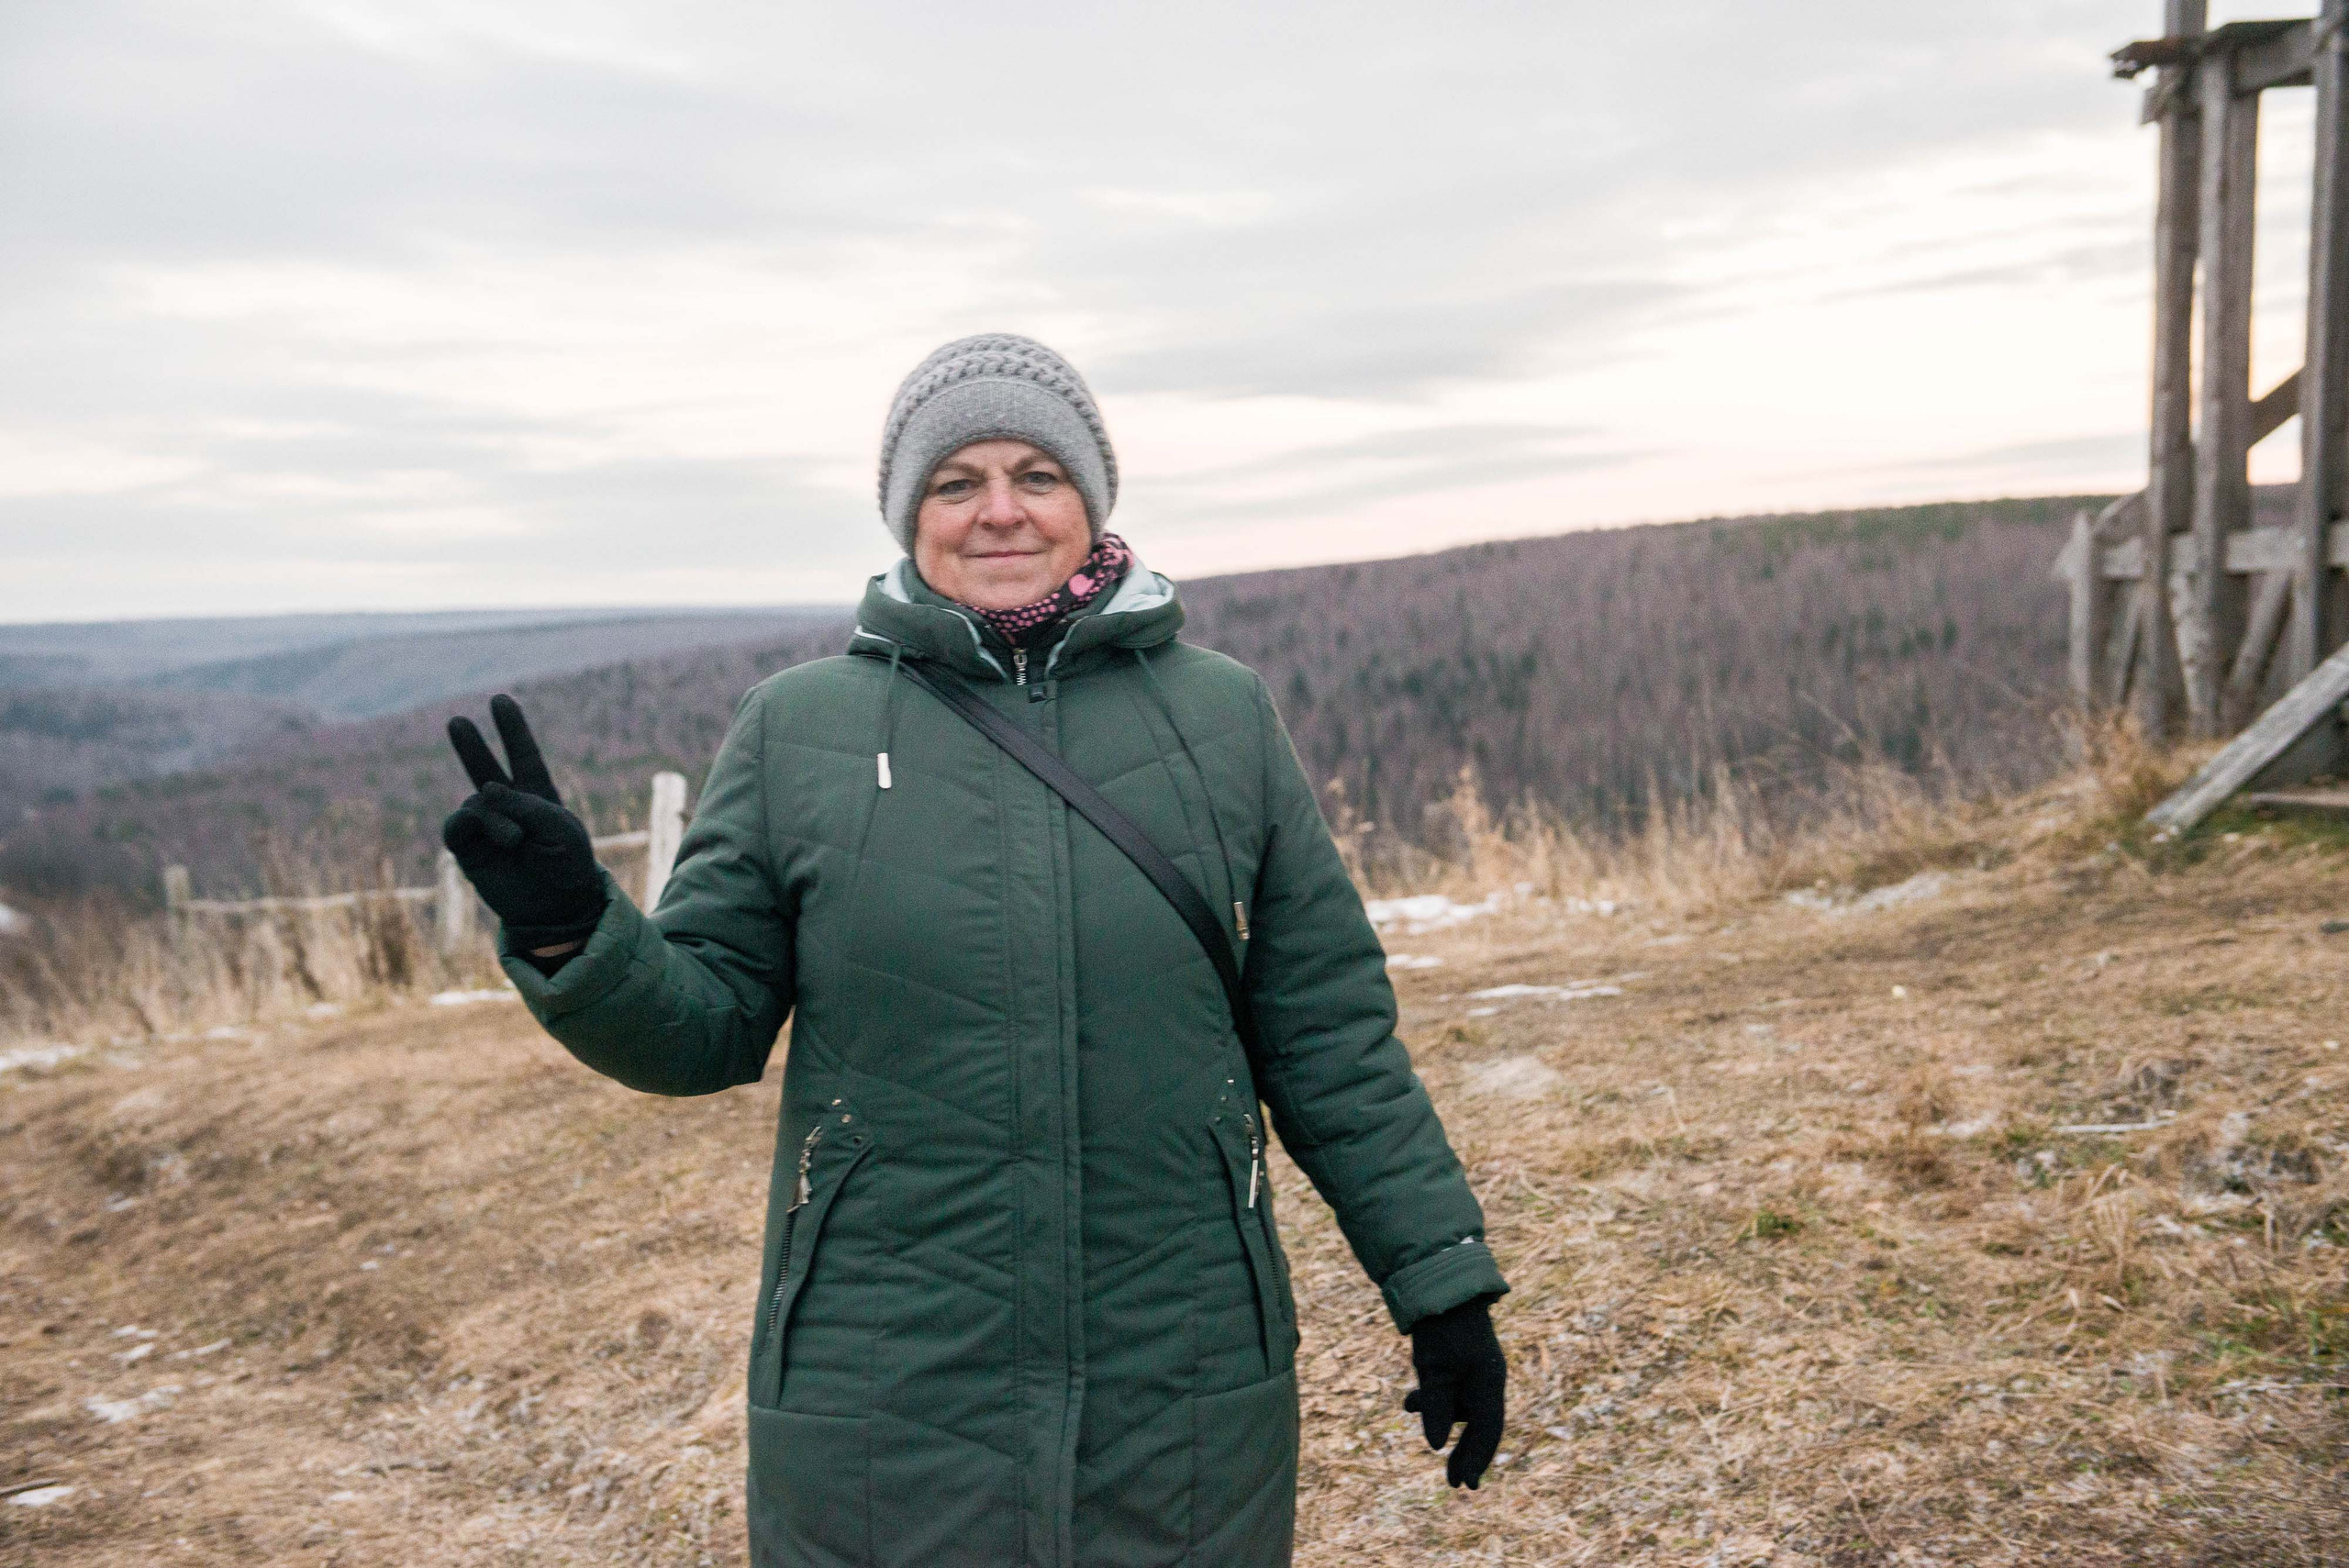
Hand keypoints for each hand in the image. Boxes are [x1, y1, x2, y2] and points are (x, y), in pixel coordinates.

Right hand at [442, 694, 607, 946]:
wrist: (558, 908)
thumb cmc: (568, 865)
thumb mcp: (559, 828)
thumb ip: (523, 804)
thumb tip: (483, 790)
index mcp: (537, 796)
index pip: (523, 755)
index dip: (512, 729)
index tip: (500, 700)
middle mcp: (509, 807)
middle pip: (485, 768)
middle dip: (471, 746)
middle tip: (456, 721)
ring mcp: (486, 827)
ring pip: (476, 802)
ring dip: (495, 817)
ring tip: (515, 840)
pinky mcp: (468, 849)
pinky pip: (457, 826)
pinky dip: (471, 824)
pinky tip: (494, 835)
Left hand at [1402, 1296, 1505, 1489]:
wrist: (1438, 1283)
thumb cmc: (1440, 1327)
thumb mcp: (1434, 1370)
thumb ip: (1436, 1408)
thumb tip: (1436, 1446)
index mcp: (1488, 1382)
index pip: (1488, 1431)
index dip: (1477, 1459)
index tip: (1465, 1485)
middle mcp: (1486, 1377)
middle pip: (1479, 1425)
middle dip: (1464, 1452)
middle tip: (1453, 1482)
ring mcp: (1474, 1367)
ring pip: (1462, 1405)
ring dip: (1443, 1420)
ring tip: (1419, 1422)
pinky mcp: (1459, 1358)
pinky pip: (1452, 1388)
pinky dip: (1435, 1399)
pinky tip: (1411, 1400)